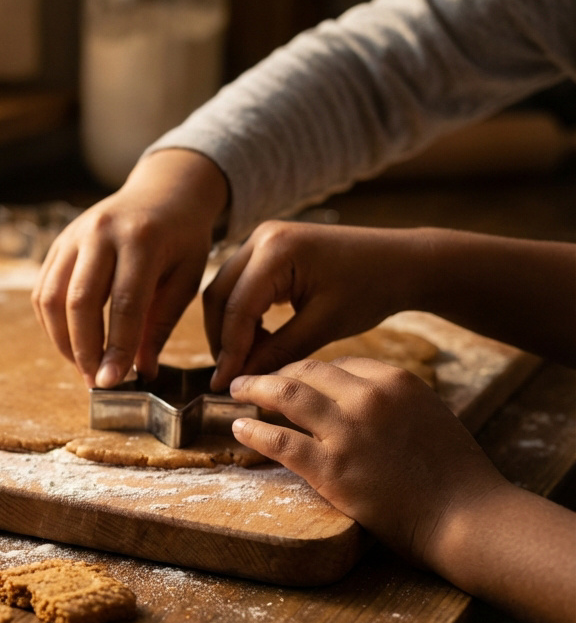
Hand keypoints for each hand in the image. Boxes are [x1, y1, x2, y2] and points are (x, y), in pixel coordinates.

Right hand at [32, 149, 226, 387]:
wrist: (163, 191)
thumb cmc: (182, 239)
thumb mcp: (186, 278)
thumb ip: (161, 324)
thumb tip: (142, 371)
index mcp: (142, 239)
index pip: (124, 304)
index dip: (116, 348)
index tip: (112, 382)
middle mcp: (102, 232)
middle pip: (79, 301)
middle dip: (83, 349)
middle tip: (94, 380)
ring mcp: (74, 235)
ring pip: (51, 297)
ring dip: (61, 340)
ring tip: (81, 364)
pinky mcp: (58, 242)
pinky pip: (42, 289)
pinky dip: (50, 323)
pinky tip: (69, 341)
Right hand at [204, 221, 426, 391]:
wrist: (402, 262)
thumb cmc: (371, 288)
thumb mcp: (324, 324)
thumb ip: (278, 350)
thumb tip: (242, 380)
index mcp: (277, 250)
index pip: (237, 308)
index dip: (229, 350)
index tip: (224, 385)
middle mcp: (262, 237)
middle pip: (220, 295)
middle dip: (222, 339)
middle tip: (230, 377)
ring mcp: (264, 239)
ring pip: (226, 290)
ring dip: (231, 328)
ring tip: (248, 362)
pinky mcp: (270, 249)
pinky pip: (242, 285)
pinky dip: (244, 315)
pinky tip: (260, 341)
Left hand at [228, 357, 508, 567]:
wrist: (465, 515)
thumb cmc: (454, 474)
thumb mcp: (428, 416)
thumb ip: (391, 402)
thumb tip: (355, 397)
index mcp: (396, 381)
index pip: (339, 364)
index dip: (308, 369)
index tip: (291, 375)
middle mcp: (369, 398)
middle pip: (308, 371)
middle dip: (276, 371)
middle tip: (252, 378)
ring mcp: (347, 432)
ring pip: (286, 395)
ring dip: (255, 389)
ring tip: (237, 391)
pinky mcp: (331, 468)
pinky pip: (279, 441)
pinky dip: (253, 432)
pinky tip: (238, 429)